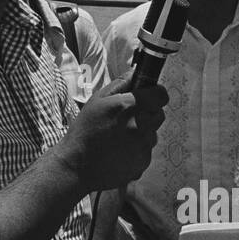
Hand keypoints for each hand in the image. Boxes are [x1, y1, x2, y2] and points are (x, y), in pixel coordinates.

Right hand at [57, 73, 166, 192]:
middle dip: (147, 113)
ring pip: (152, 133)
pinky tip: (119, 151)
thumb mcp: (97, 100)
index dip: (156, 93)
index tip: (149, 96)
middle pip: (159, 114)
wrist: (77, 165)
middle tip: (128, 117)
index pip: (161, 95)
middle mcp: (139, 126)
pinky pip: (146, 150)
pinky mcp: (143, 162)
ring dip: (142, 132)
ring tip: (119, 137)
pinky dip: (137, 149)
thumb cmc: (84, 130)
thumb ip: (120, 84)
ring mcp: (143, 146)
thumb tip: (135, 74)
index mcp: (129, 107)